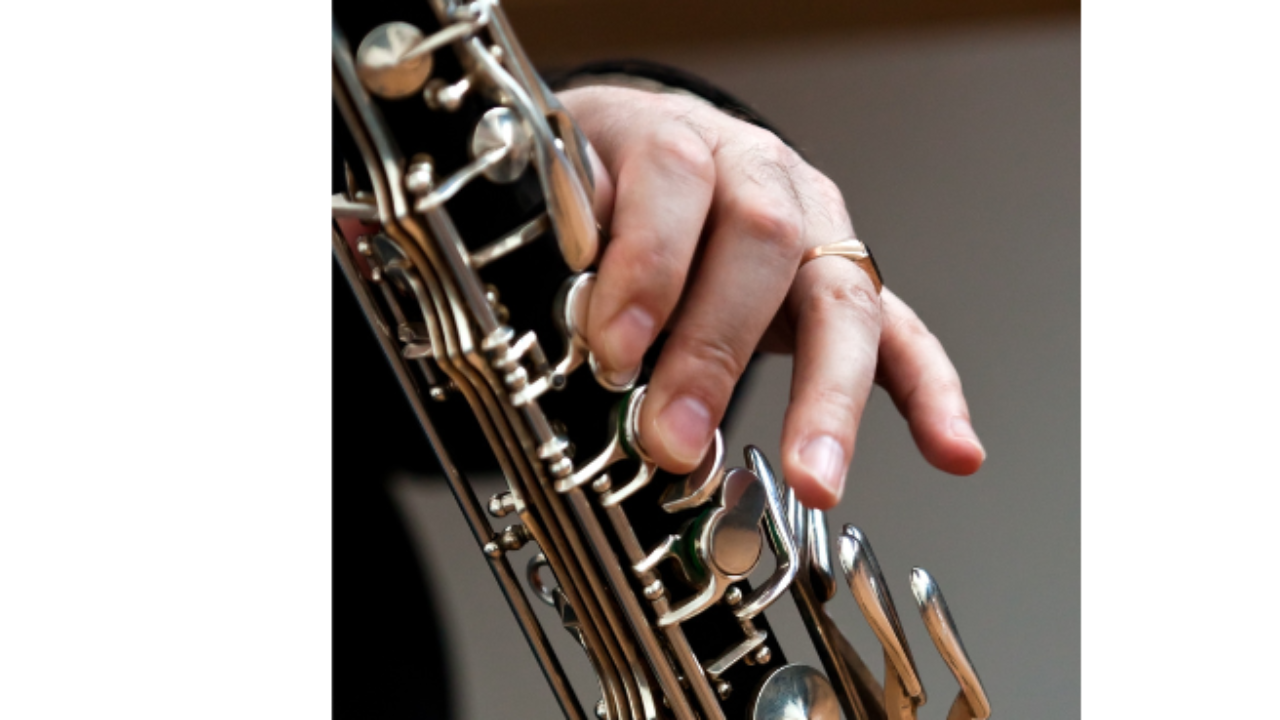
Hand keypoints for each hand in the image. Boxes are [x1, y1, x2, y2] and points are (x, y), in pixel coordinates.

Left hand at [559, 85, 984, 509]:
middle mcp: (762, 174)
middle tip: (672, 438)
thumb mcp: (562, 199)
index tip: (612, 350)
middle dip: (715, 349)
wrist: (646, 152)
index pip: (675, 180)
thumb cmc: (603, 186)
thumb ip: (571, 248)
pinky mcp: (849, 283)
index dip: (646, 263)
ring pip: (841, 295)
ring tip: (815, 479)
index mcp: (679, 136)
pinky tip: (954, 452)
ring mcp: (819, 229)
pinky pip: (904, 334)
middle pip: (764, 240)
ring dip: (827, 397)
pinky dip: (930, 395)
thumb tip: (581, 321)